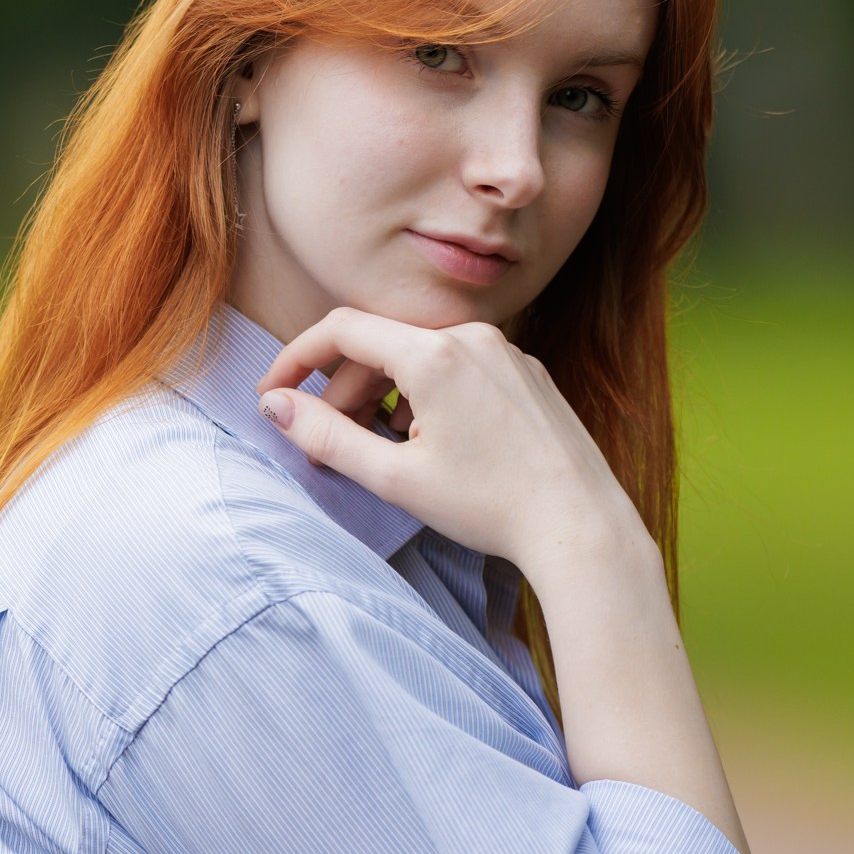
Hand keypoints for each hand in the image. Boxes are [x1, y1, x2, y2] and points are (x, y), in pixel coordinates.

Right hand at [251, 306, 636, 572]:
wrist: (581, 524)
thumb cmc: (490, 505)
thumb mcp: (395, 478)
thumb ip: (327, 435)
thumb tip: (275, 406)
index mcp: (434, 354)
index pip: (342, 330)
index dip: (296, 358)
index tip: (272, 393)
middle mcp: (471, 336)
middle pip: (382, 344)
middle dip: (343, 389)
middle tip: (326, 442)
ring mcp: (505, 350)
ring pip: (421, 355)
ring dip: (385, 393)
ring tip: (380, 447)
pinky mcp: (527, 370)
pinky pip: (460, 366)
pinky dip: (429, 394)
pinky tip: (430, 441)